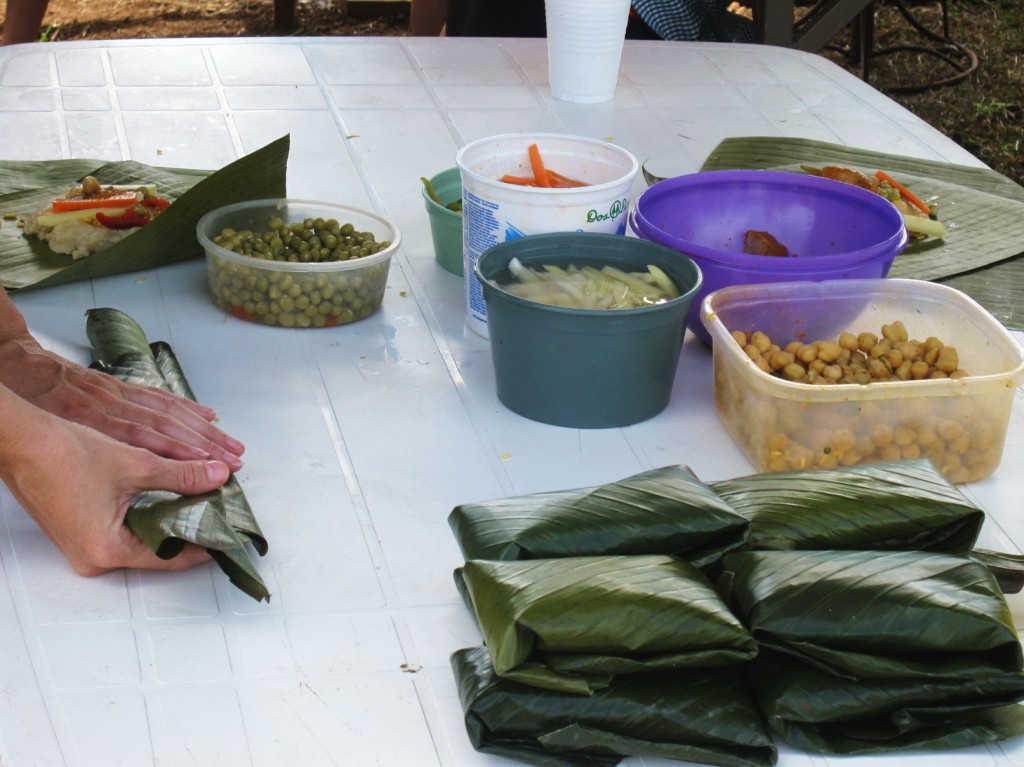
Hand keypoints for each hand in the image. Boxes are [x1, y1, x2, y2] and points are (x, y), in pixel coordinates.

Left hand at [0, 291, 243, 469]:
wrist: (14, 364)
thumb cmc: (30, 403)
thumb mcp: (51, 432)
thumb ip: (91, 450)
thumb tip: (127, 472)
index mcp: (96, 419)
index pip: (150, 439)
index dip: (184, 453)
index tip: (212, 468)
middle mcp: (115, 404)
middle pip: (170, 426)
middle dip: (208, 444)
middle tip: (235, 461)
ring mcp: (120, 392)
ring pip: (171, 412)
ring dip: (206, 430)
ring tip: (233, 444)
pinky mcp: (120, 384)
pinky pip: (160, 397)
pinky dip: (187, 407)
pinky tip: (207, 415)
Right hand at [1, 384, 230, 574]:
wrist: (22, 442)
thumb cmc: (63, 454)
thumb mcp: (136, 465)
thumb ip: (184, 475)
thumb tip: (217, 477)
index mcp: (107, 550)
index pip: (172, 558)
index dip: (206, 545)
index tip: (229, 536)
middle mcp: (93, 558)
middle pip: (158, 553)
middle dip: (190, 532)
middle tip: (219, 516)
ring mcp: (84, 548)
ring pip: (143, 542)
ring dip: (171, 523)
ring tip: (201, 506)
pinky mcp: (80, 533)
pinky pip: (125, 532)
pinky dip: (149, 518)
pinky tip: (169, 501)